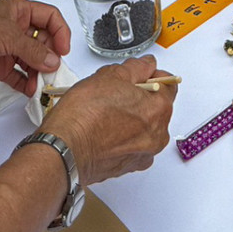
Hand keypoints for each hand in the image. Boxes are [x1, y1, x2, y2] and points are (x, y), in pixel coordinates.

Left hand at [0, 0, 70, 94]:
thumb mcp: (8, 35)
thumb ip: (33, 50)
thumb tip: (53, 61)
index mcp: (19, 10)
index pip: (49, 17)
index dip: (60, 32)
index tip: (63, 50)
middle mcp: (17, 28)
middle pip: (44, 40)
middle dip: (50, 56)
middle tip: (53, 71)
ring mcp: (9, 48)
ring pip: (33, 60)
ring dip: (40, 72)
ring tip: (42, 84)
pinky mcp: (0, 66)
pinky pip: (19, 75)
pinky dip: (26, 83)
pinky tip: (31, 90)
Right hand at [43, 55, 175, 185]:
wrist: (63, 150)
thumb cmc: (84, 116)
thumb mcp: (110, 75)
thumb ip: (136, 67)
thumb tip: (146, 64)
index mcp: (159, 110)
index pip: (168, 84)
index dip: (152, 75)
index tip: (138, 75)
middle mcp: (157, 136)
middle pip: (156, 107)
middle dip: (140, 97)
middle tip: (115, 92)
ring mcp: (143, 154)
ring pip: (143, 127)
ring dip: (131, 118)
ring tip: (105, 113)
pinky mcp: (127, 166)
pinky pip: (131, 145)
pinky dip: (121, 137)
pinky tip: (103, 130)